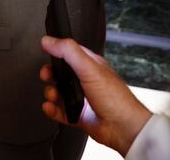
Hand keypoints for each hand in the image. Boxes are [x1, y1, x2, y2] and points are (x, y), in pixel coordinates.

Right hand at [40, 36, 151, 155]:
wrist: (123, 128)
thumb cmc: (115, 98)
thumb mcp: (90, 68)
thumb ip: (69, 52)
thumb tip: (49, 41)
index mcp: (91, 66)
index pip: (70, 53)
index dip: (57, 51)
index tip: (45, 51)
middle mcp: (86, 81)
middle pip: (60, 73)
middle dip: (50, 74)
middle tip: (47, 76)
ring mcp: (82, 98)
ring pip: (58, 93)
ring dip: (51, 93)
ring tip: (53, 96)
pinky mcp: (78, 114)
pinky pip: (59, 111)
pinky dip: (52, 110)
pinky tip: (51, 108)